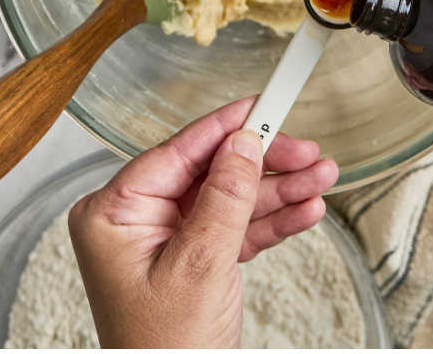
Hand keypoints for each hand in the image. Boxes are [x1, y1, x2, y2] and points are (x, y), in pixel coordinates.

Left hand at [67, 98, 337, 348]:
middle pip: (207, 174)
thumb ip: (222, 201)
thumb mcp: (198, 268)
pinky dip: (269, 222)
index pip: (174, 154)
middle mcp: (133, 221)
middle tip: (307, 150)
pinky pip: (233, 231)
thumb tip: (241, 144)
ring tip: (321, 177)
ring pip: (227, 201)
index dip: (222, 128)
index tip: (258, 104)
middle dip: (262, 164)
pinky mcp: (191, 263)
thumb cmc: (164, 352)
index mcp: (111, 213)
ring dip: (277, 191)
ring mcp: (163, 242)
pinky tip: (304, 208)